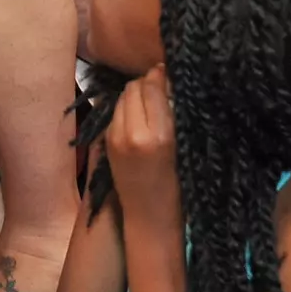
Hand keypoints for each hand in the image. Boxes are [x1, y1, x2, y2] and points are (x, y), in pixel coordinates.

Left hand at [106, 65, 178, 224]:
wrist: (149, 218)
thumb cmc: (178, 186)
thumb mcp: (184, 146)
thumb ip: (174, 113)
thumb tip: (168, 80)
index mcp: (158, 135)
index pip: (152, 87)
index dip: (160, 76)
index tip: (169, 73)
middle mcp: (133, 133)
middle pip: (134, 87)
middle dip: (147, 83)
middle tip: (161, 88)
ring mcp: (116, 138)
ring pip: (122, 97)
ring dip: (135, 94)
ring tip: (150, 102)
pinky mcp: (107, 143)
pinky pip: (116, 112)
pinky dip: (127, 108)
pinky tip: (139, 117)